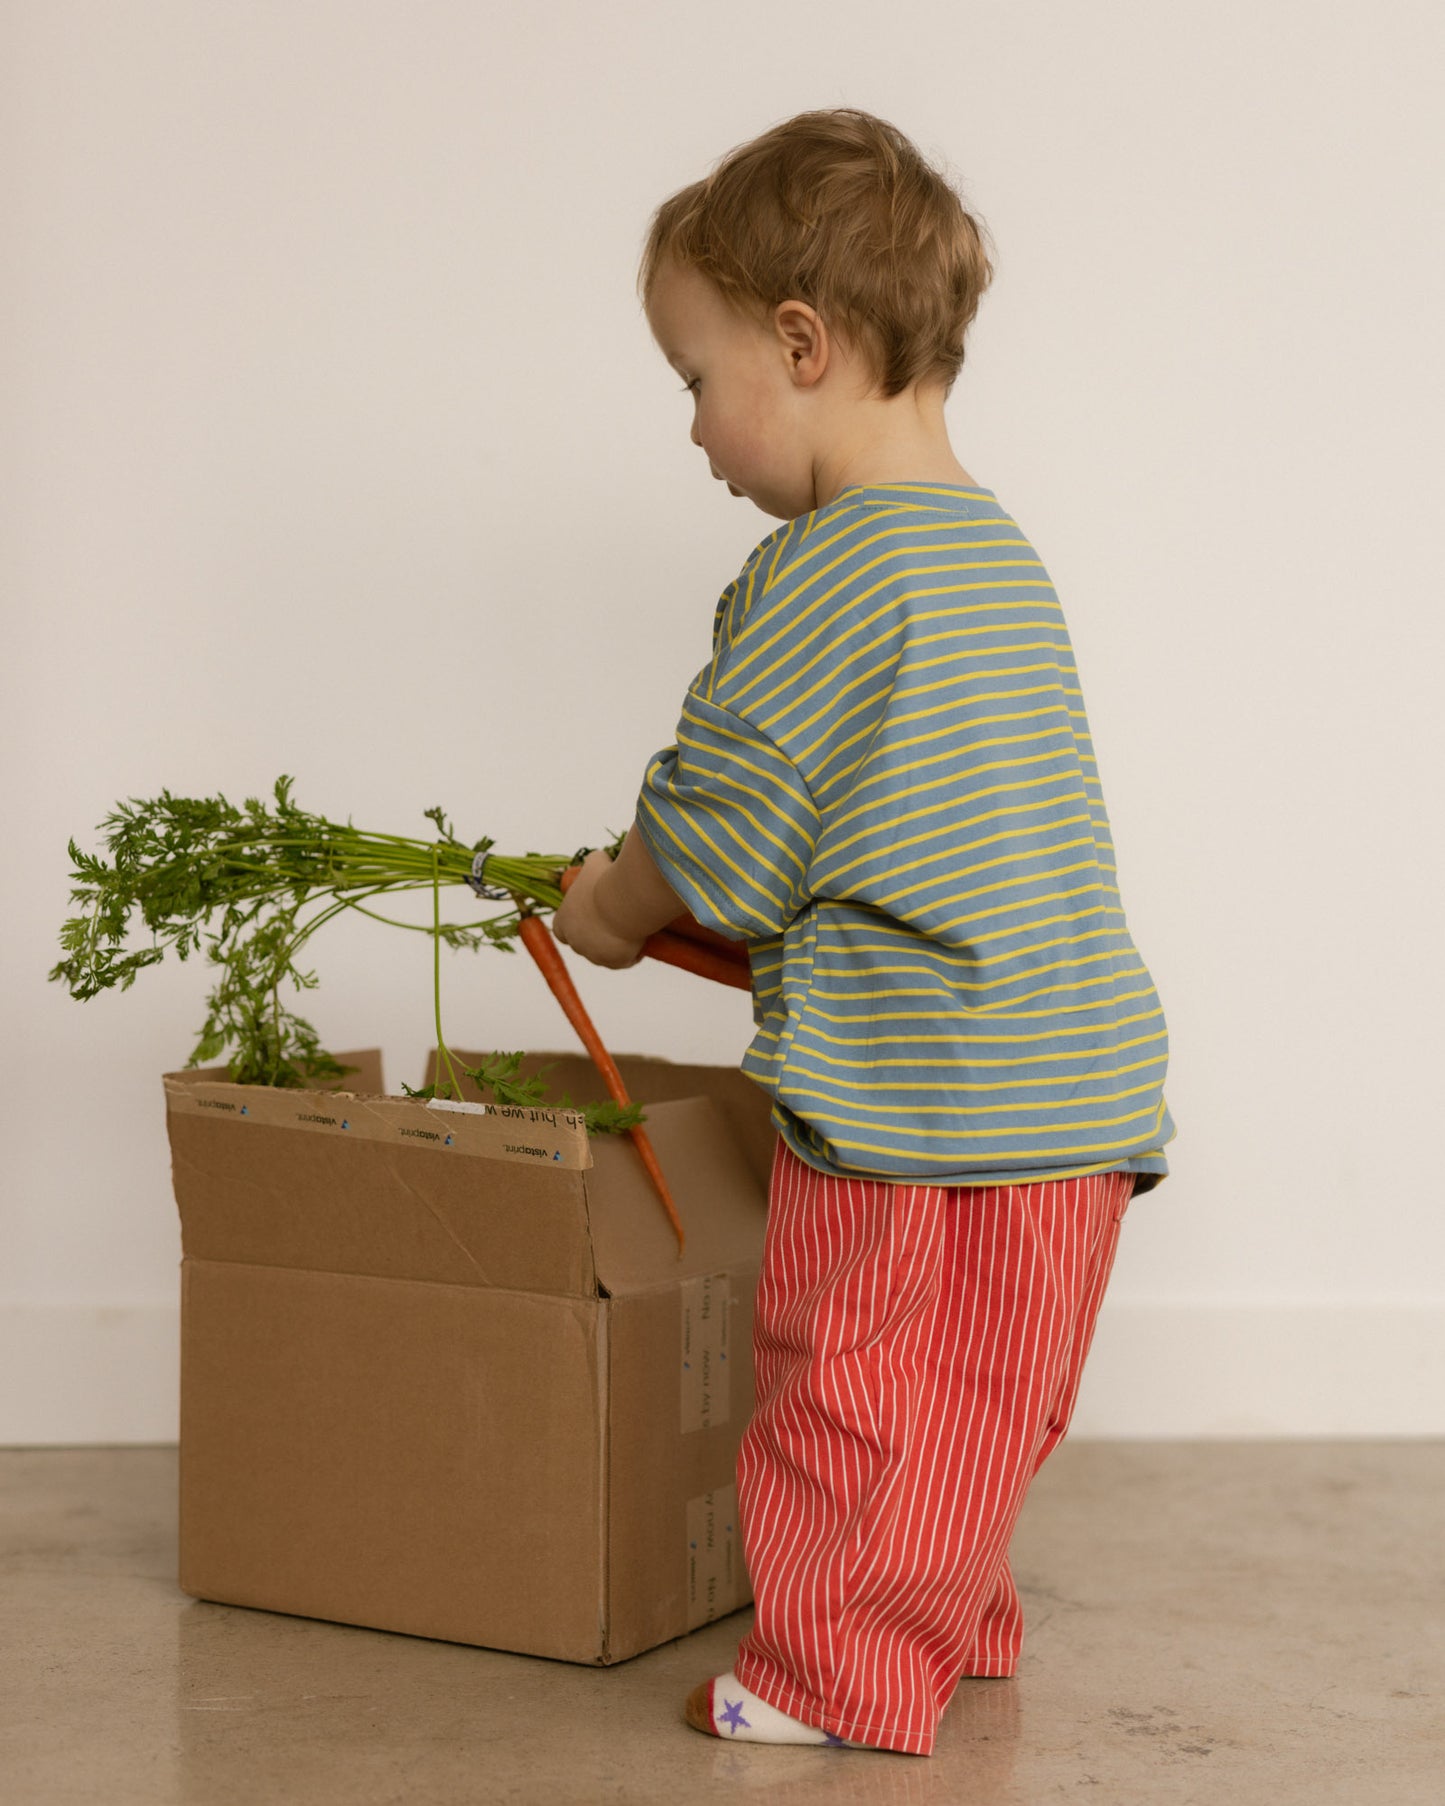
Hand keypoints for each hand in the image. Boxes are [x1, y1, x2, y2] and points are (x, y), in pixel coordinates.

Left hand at [550, 849, 647, 968]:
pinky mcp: (615, 962)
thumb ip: (593, 863)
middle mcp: (576, 941)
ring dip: (615, 946)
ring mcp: (595, 955)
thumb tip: (600, 858)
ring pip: (604, 955)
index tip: (589, 917)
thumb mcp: (596, 862)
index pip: (560, 929)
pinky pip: (625, 960)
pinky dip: (632, 954)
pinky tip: (640, 944)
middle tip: (614, 922)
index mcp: (564, 920)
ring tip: (630, 931)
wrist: (623, 901)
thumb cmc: (605, 880)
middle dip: (596, 937)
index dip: (575, 923)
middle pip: (583, 943)